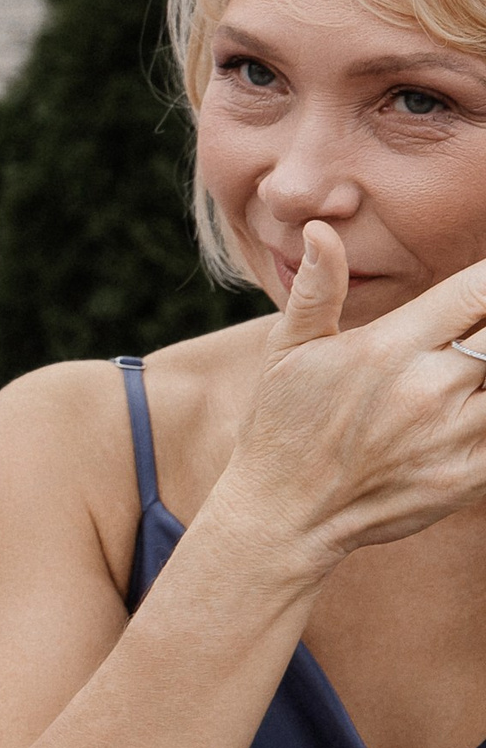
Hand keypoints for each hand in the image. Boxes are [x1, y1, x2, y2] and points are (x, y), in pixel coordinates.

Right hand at [211, 220, 485, 568]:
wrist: (283, 515)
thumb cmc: (282, 425)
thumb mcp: (287, 350)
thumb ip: (319, 289)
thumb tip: (321, 232)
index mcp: (389, 347)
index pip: (478, 291)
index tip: (485, 287)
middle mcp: (429, 388)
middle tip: (480, 331)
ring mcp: (454, 436)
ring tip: (475, 372)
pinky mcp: (470, 478)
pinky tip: (474, 407)